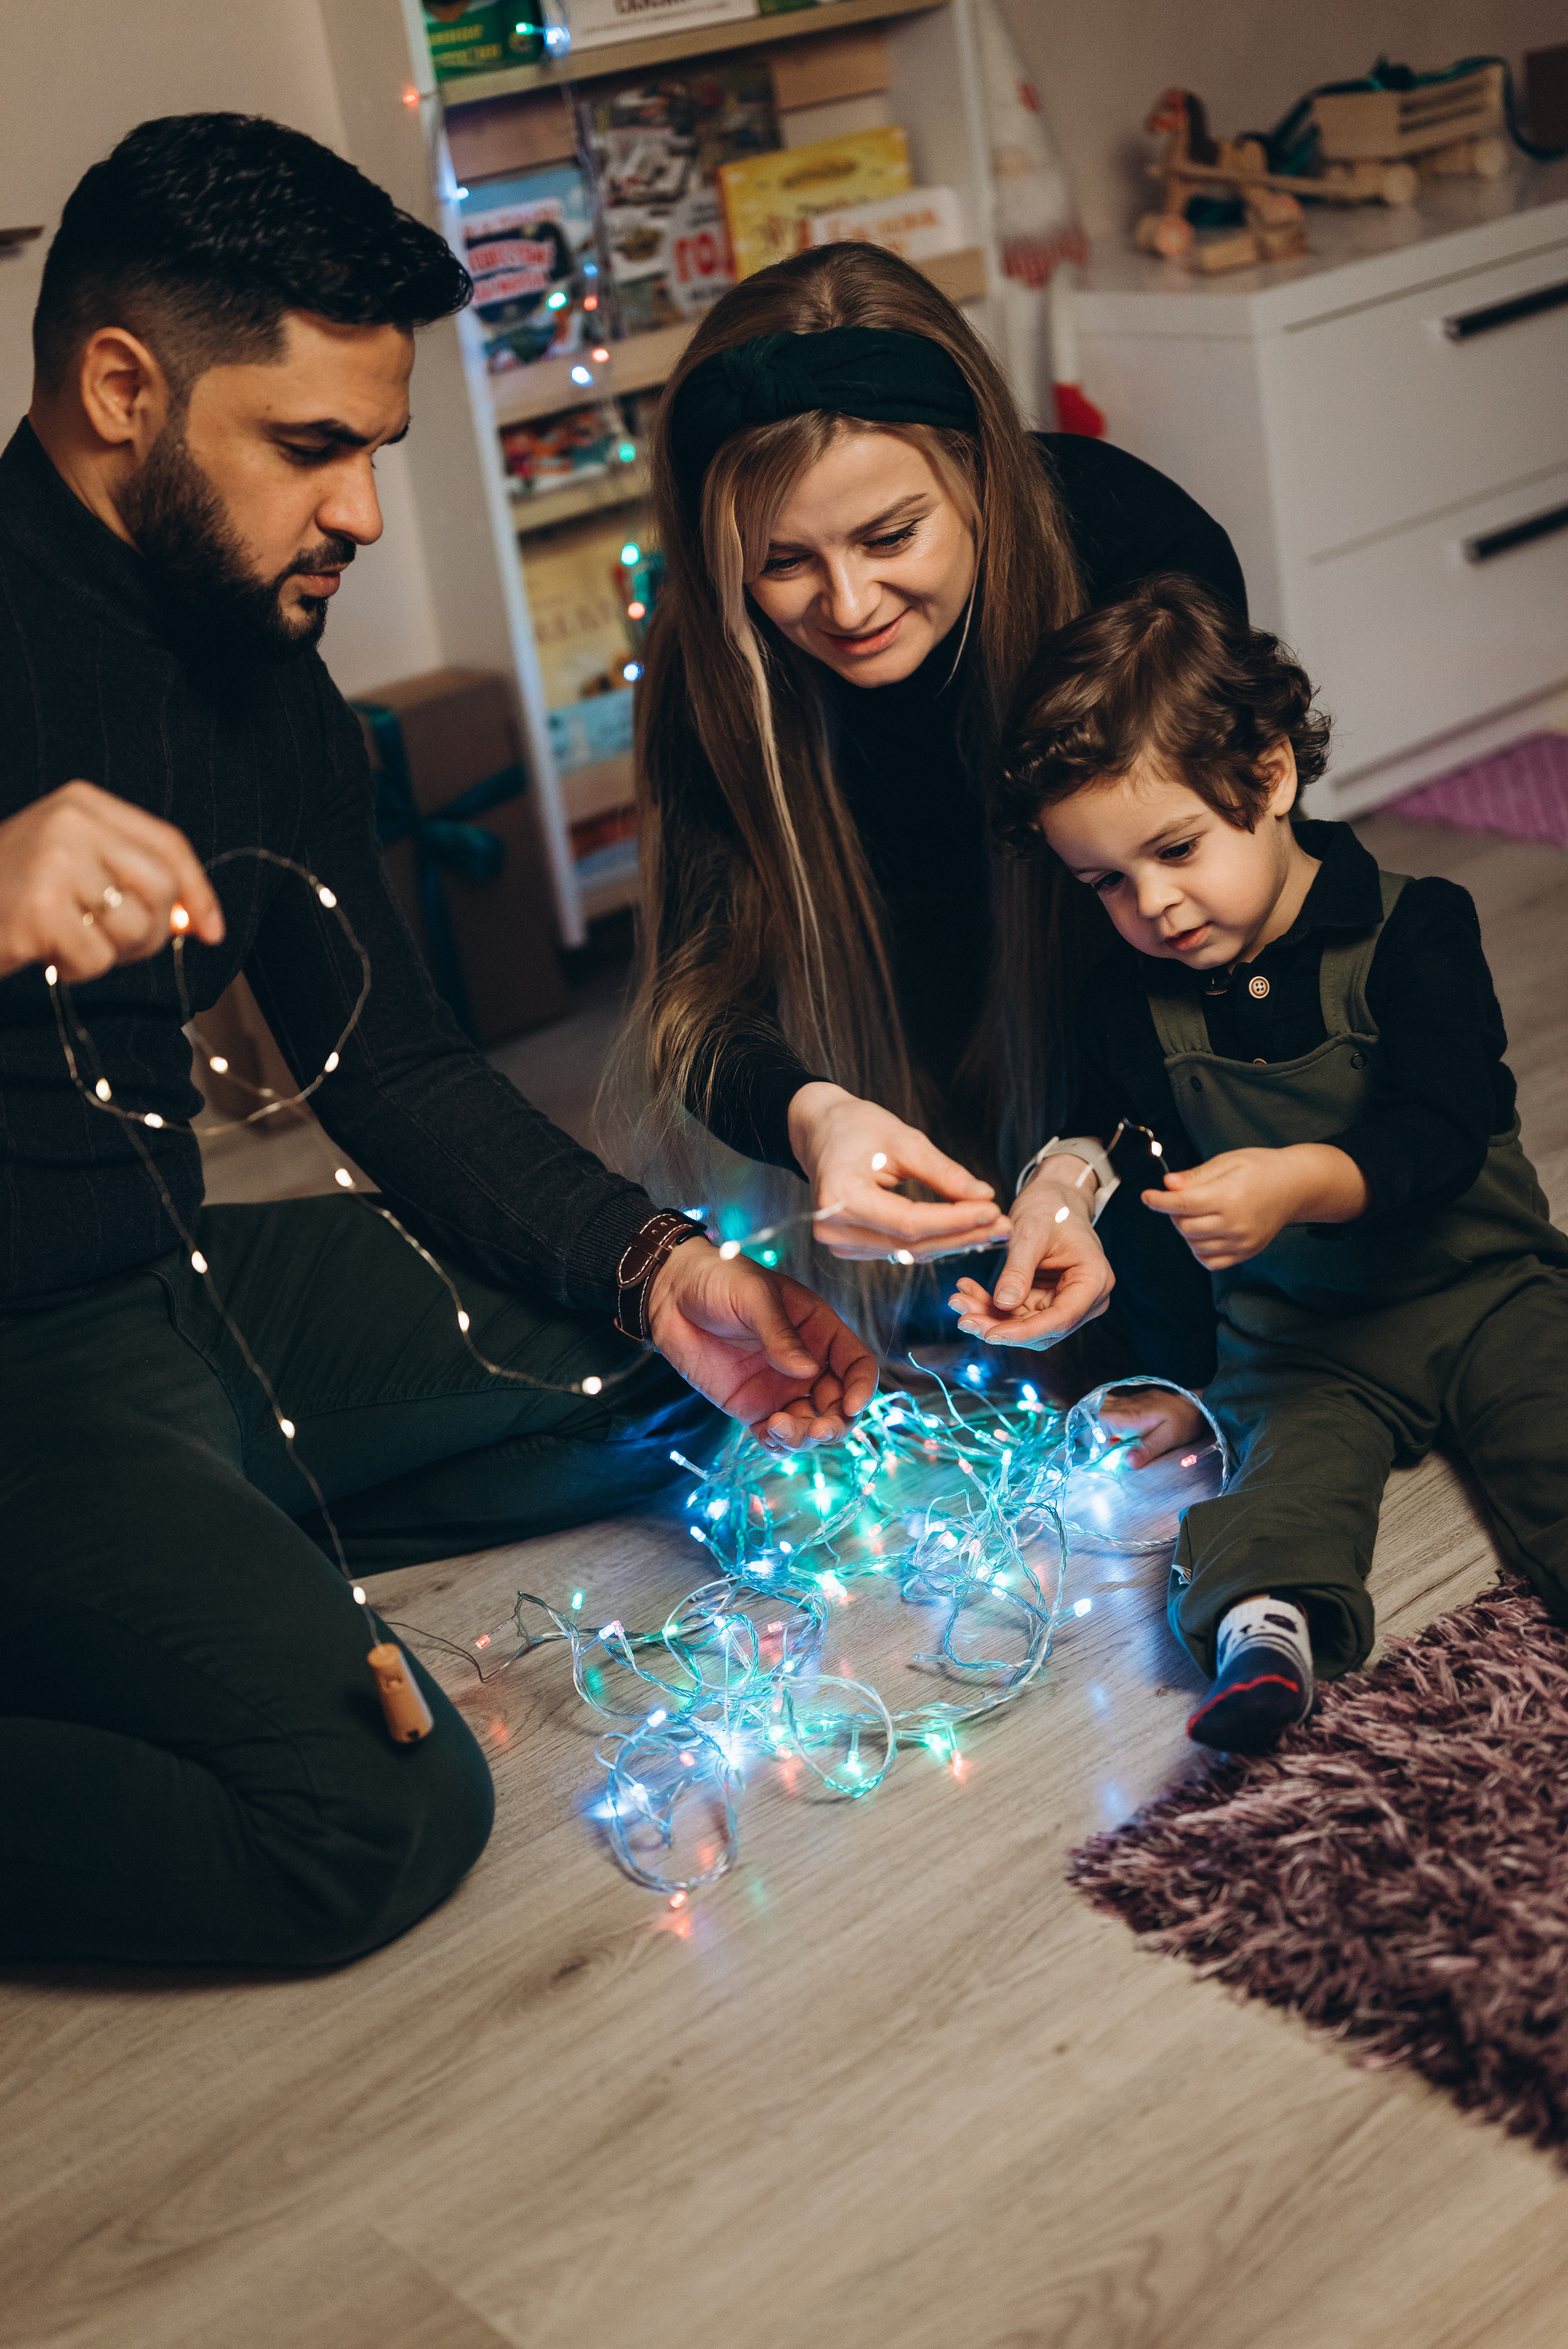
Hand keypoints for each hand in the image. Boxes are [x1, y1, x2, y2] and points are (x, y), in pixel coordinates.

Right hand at [0, 782, 224, 982]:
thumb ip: (134, 880)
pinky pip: (97, 958)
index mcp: (82, 803)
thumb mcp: (74, 864)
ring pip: (136, 926)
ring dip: (115, 952)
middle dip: (155, 929)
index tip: (212, 931)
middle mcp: (70, 822)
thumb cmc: (13, 893)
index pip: (168, 844)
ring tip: (75, 941)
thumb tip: (200, 922)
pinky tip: (50, 953)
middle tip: (121, 944)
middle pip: (162, 886)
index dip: (200, 891)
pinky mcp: (37, 909)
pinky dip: (80, 969)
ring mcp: (52, 862)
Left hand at [646, 1238, 877, 1447]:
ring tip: (778, 1427)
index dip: (862, 1387)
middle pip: (839, 1404)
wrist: (670, 1293)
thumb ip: (780, 1334)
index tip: (850, 1405)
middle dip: (835, 1423)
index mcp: (819, 1331)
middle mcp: (806, 1364)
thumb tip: (807, 1372)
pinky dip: (779, 1445)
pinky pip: (775, 1436)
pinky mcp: (752, 1407)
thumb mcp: (754, 1296)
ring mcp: (780, 1388)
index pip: (857, 1364)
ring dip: (805, 1437)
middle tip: (816, 1430)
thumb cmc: (719, 1279)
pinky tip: (768, 1434)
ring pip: (809, 1426)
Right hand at [787, 1081, 1008, 1262]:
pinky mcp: (849, 1247)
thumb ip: (942, 1173)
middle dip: (962, 1235)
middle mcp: (833, 1228)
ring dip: (953, 1242)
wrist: (821, 1131)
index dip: (955, 1220)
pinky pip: (899, 1250)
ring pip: (909, 1252)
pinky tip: (963, 1232)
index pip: (909, 1222)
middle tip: (1003, 1225)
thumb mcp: (904, 1140)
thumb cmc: (859, 1127)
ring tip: (992, 1228)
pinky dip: (933, 1241)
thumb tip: (984, 1196)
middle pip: (911, 1243)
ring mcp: (838, 1243)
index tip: (993, 1209)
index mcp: (840, 1197)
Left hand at [947, 1161, 1114, 1349]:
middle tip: (964, 1318)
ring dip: (990, 1317)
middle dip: (1000, 1326)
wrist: (1051, 1198)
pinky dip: (990, 1305)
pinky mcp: (1045, 1301)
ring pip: (1025, 1325)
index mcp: (1093, 1280)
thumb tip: (1003, 1304)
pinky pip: (1016, 1313)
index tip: (991, 1334)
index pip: (1061, 1318)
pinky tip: (967, 1291)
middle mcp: (1085, 1298)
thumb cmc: (1049, 1207)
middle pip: (1041, 1328)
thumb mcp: (1031, 1234)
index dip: (1025, 1331)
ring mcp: (1065, 1301)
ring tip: (959, 1300)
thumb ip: (1018, 1270)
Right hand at [1093, 1387, 1208, 1468]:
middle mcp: (1128, 1404)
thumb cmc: (1185, 1421)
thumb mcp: (1169, 1438)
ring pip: (1104, 1409)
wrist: (1199, 1403)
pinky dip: (1113, 1421)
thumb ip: (1148, 1449)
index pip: (1102, 1422)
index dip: (1102, 1440)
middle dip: (1100, 1433)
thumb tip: (1128, 1463)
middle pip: (1098, 1413)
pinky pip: (1114, 1407)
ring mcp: (1131, 1400)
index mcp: (1133, 1413)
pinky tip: (1125, 1433)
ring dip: (1106, 1427)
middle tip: (1113, 1450)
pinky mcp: (1136, 1401)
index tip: (1112, 1456)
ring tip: (1117, 1442)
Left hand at [1142, 1144, 1369, 1269]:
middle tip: (1181, 1198)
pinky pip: (1210, 1262)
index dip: (1158, 1201)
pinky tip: (1204, 1233)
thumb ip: (1196, 1176)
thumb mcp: (1227, 1162)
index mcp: (1228, 1197)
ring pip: (1194, 1245)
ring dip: (1186, 1230)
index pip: (1181, 1205)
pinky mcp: (1247, 1252)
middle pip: (1184, 1227)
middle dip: (1174, 1213)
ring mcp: (1242, 1242)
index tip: (1147, 1197)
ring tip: (1197, 1213)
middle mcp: (1235, 1224)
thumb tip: (1168, 1184)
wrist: (1296, 1186)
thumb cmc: (1262, 1168)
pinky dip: (1199, 1250)